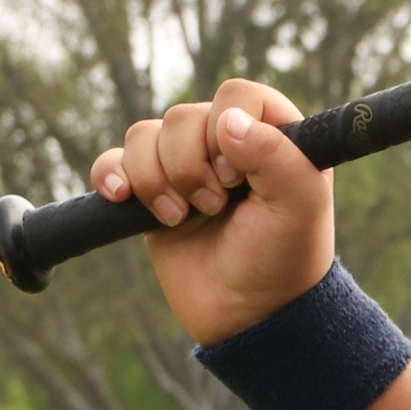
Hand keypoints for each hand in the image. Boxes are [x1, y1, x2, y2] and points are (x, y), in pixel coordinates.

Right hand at [90, 78, 334, 345]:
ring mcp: (185, 166)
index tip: (240, 178)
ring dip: (155, 180)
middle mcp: (227, 142)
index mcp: (273, 134)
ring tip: (180, 219)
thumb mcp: (299, 207)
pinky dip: (111, 175)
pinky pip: (113, 161)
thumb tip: (227, 121)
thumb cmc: (284, 259)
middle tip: (216, 208)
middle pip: (183, 116)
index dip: (229, 130)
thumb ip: (276, 156)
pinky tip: (122, 198)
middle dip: (191, 166)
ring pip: (144, 135)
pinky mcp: (149, 193)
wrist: (247, 315)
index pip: (237, 95)